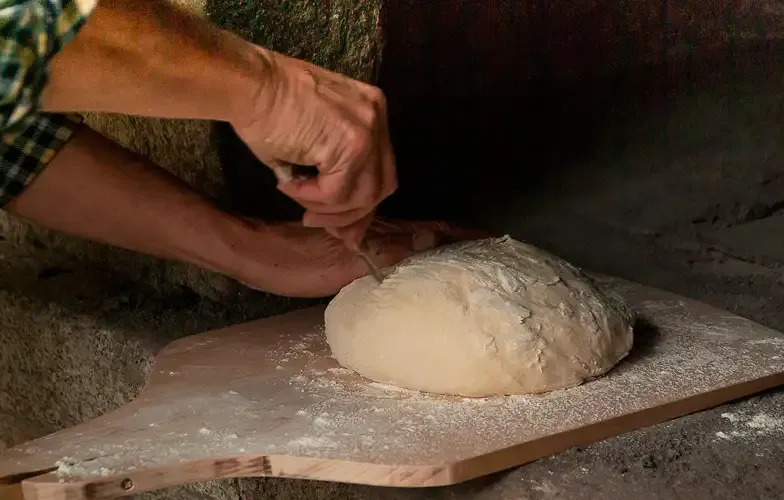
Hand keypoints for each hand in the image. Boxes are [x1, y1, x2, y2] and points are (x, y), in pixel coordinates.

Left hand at [231, 218, 489, 297]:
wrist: (257, 255)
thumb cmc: (295, 262)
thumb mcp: (344, 261)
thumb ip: (388, 251)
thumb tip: (433, 238)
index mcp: (384, 234)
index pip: (438, 231)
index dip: (467, 235)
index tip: (497, 242)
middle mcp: (384, 234)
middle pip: (436, 235)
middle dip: (466, 242)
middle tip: (497, 256)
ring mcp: (373, 240)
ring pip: (420, 240)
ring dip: (448, 248)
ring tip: (476, 262)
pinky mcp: (359, 248)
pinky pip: (401, 248)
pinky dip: (422, 252)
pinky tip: (431, 265)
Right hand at [232, 51, 396, 247]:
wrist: (249, 85)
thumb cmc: (267, 109)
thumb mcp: (312, 143)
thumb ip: (333, 176)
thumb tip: (345, 229)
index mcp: (372, 112)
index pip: (381, 170)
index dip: (360, 203)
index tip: (339, 225)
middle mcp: (377, 118)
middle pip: (381, 186)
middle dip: (349, 214)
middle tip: (316, 220)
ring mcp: (368, 130)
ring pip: (363, 195)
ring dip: (327, 208)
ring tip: (297, 198)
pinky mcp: (351, 144)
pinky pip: (338, 192)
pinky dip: (311, 197)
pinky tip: (288, 185)